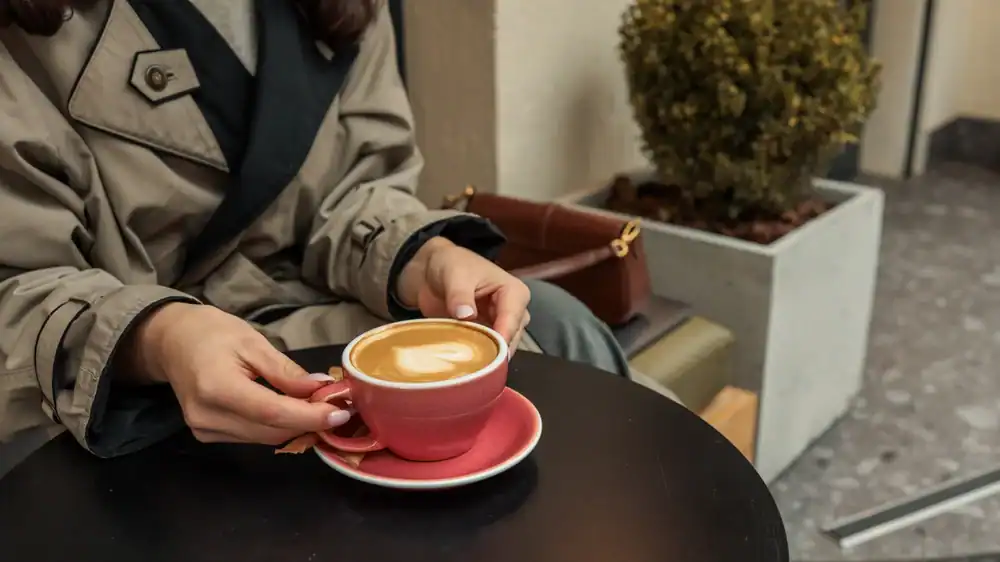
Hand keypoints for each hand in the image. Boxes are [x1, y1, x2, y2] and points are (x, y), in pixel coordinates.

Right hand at [127, 303, 349, 444]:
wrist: (172, 341)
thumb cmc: (213, 333)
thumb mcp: (253, 342)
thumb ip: (285, 371)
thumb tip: (320, 390)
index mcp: (217, 387)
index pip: (272, 412)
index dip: (310, 416)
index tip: (340, 414)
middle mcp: (207, 416)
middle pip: (271, 430)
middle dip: (308, 422)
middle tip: (338, 407)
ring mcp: (204, 429)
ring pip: (265, 437)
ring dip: (295, 426)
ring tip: (318, 407)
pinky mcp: (207, 435)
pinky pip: (252, 437)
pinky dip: (276, 427)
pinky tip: (291, 411)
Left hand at [397, 237, 531, 352]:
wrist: (432, 272)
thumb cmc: (452, 265)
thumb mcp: (455, 275)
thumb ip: (460, 295)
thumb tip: (466, 315)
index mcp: (514, 292)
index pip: (513, 318)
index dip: (502, 336)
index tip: (491, 353)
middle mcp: (513, 312)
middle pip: (511, 338)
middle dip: (495, 352)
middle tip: (477, 365)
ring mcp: (499, 327)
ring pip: (500, 349)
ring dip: (485, 357)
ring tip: (469, 367)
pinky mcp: (485, 337)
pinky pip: (486, 352)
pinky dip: (476, 359)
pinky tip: (463, 365)